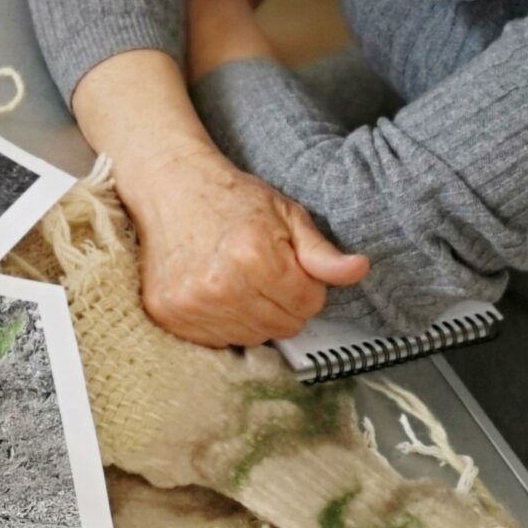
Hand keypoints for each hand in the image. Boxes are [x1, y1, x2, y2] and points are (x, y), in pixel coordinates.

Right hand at [125, 143, 370, 347]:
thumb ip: (321, 252)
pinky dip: (224, 321)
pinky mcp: (169, 315)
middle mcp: (220, 286)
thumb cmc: (230, 198)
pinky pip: (218, 340)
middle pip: (283, 327)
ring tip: (237, 279)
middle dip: (282, 303)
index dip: (305, 284)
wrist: (169, 187)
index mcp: (254, 257)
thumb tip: (359, 270)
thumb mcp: (286, 214)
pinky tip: (215, 290)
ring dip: (253, 315)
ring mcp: (191, 304)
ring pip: (252, 337)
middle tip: (261, 271)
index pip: (309, 304)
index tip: (287, 264)